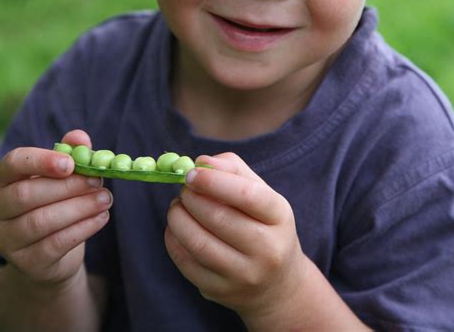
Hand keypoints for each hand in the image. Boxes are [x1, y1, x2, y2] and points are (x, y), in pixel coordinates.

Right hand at [0, 130, 112, 286]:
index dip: (40, 161)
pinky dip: (82, 229)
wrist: (51, 254)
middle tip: (98, 180)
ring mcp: (7, 239)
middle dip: (67, 186)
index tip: (70, 163)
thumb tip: (80, 138)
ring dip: (79, 207)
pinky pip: (54, 244)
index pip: (13, 164)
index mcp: (3, 180)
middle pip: (27, 194)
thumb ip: (70, 152)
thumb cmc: (55, 202)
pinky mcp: (26, 263)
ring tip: (106, 198)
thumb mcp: (61, 175)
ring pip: (41, 221)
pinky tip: (102, 217)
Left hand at [165, 152, 306, 325]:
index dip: (214, 181)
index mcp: (279, 216)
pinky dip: (173, 240)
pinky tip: (176, 228)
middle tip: (183, 189)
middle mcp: (267, 249)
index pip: (247, 195)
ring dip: (177, 218)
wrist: (277, 284)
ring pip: (198, 243)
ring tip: (177, 207)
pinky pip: (186, 264)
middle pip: (218, 218)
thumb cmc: (264, 224)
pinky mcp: (221, 292)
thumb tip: (201, 162)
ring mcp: (244, 275)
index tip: (191, 173)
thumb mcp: (261, 193)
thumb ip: (232, 169)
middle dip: (191, 198)